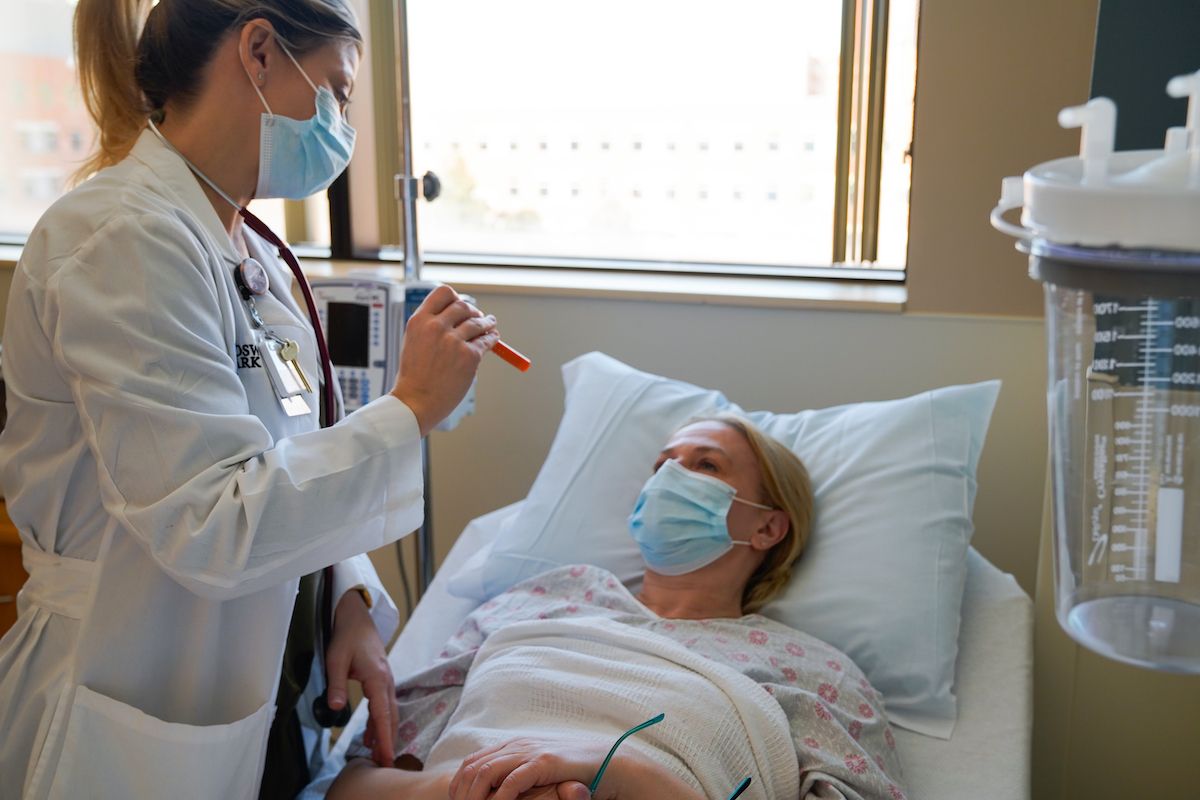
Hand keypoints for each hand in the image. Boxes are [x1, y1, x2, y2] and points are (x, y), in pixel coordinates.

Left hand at [325, 591, 397, 766]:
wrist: (357, 619)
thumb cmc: (346, 637)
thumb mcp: (335, 660)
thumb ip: (336, 684)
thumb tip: (335, 707)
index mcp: (377, 678)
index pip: (382, 714)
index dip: (384, 736)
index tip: (386, 754)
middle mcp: (386, 682)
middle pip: (391, 717)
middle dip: (389, 741)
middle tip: (386, 763)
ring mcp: (385, 682)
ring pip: (389, 712)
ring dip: (385, 733)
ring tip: (379, 755)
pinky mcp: (380, 682)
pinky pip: (383, 706)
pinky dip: (380, 723)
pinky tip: (372, 736)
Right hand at [391, 285, 499, 434]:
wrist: (416, 401)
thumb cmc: (415, 376)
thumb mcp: (414, 342)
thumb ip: (432, 326)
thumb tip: (457, 316)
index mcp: (419, 320)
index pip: (443, 292)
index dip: (455, 297)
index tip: (460, 304)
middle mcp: (436, 326)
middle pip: (463, 305)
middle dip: (473, 311)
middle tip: (478, 316)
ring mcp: (453, 341)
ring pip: (478, 322)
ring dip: (487, 323)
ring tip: (490, 324)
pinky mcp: (469, 355)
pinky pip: (486, 341)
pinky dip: (492, 338)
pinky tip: (493, 338)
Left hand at [449, 738, 610, 799]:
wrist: (607, 760)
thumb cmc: (572, 770)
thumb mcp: (538, 771)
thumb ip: (518, 775)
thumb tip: (498, 789)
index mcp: (514, 746)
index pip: (473, 761)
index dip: (459, 783)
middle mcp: (518, 745)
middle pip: (474, 766)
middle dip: (461, 791)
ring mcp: (530, 752)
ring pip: (487, 772)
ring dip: (474, 796)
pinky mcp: (544, 762)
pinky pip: (513, 782)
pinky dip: (499, 799)